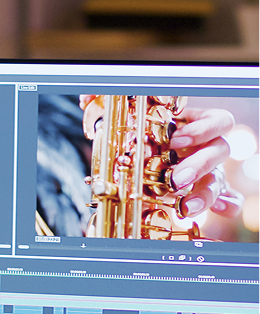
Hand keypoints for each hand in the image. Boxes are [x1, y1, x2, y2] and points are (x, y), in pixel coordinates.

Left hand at [79, 98, 242, 221]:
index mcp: (193, 125)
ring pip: (219, 179)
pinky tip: (214, 214)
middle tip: (175, 178)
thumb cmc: (142, 138)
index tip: (177, 138)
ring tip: (184, 207)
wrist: (145, 161)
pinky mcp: (207, 192)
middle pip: (219, 150)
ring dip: (205, 194)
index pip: (217, 120)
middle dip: (198, 165)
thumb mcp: (132, 124)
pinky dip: (224, 207)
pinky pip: (228, 201)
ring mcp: (208, 170)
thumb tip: (84, 99)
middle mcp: (204, 147)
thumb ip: (110, 109)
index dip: (202, 128)